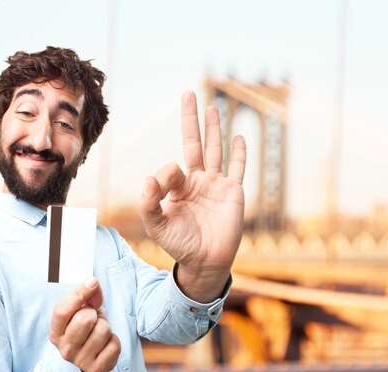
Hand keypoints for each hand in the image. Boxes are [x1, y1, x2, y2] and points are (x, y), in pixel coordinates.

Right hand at [49, 277, 120, 371]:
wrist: (88, 357)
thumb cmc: (84, 328)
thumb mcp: (82, 310)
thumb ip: (87, 296)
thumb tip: (93, 283)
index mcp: (56, 332)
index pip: (62, 310)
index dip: (79, 293)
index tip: (92, 281)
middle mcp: (64, 349)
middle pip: (84, 319)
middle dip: (93, 313)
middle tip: (93, 318)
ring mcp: (80, 361)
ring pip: (103, 330)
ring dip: (105, 327)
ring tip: (99, 332)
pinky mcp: (96, 369)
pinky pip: (114, 345)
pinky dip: (114, 340)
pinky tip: (105, 344)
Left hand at [138, 91, 246, 300]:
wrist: (205, 262)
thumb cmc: (180, 245)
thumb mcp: (156, 225)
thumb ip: (148, 202)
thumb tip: (148, 178)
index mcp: (178, 188)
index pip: (171, 168)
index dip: (166, 175)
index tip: (165, 191)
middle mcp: (197, 181)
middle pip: (194, 143)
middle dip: (191, 120)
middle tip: (188, 94)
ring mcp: (217, 185)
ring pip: (216, 150)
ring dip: (214, 128)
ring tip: (212, 106)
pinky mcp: (234, 192)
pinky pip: (238, 169)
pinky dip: (239, 153)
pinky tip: (239, 136)